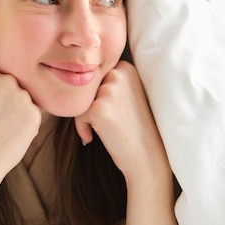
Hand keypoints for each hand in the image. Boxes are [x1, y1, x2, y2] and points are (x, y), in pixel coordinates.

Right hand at [0, 66, 41, 192]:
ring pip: (27, 103)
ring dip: (20, 116)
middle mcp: (5, 79)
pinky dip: (27, 129)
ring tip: (0, 132)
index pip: (2, 80)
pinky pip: (34, 118)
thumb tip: (13, 86)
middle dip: (11, 104)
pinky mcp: (35, 114)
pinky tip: (10, 139)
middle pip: (17, 88)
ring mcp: (21, 95)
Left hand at [74, 61, 169, 179]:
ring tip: (102, 128)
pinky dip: (81, 127)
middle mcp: (117, 74)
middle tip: (106, 120)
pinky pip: (77, 114)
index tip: (108, 108)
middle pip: (87, 85)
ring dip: (85, 115)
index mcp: (126, 68)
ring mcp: (108, 90)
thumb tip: (81, 71)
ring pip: (80, 98)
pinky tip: (93, 137)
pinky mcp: (98, 108)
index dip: (97, 93)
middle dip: (90, 102)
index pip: (96, 74)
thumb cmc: (137, 126)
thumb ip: (111, 80)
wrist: (148, 156)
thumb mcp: (130, 93)